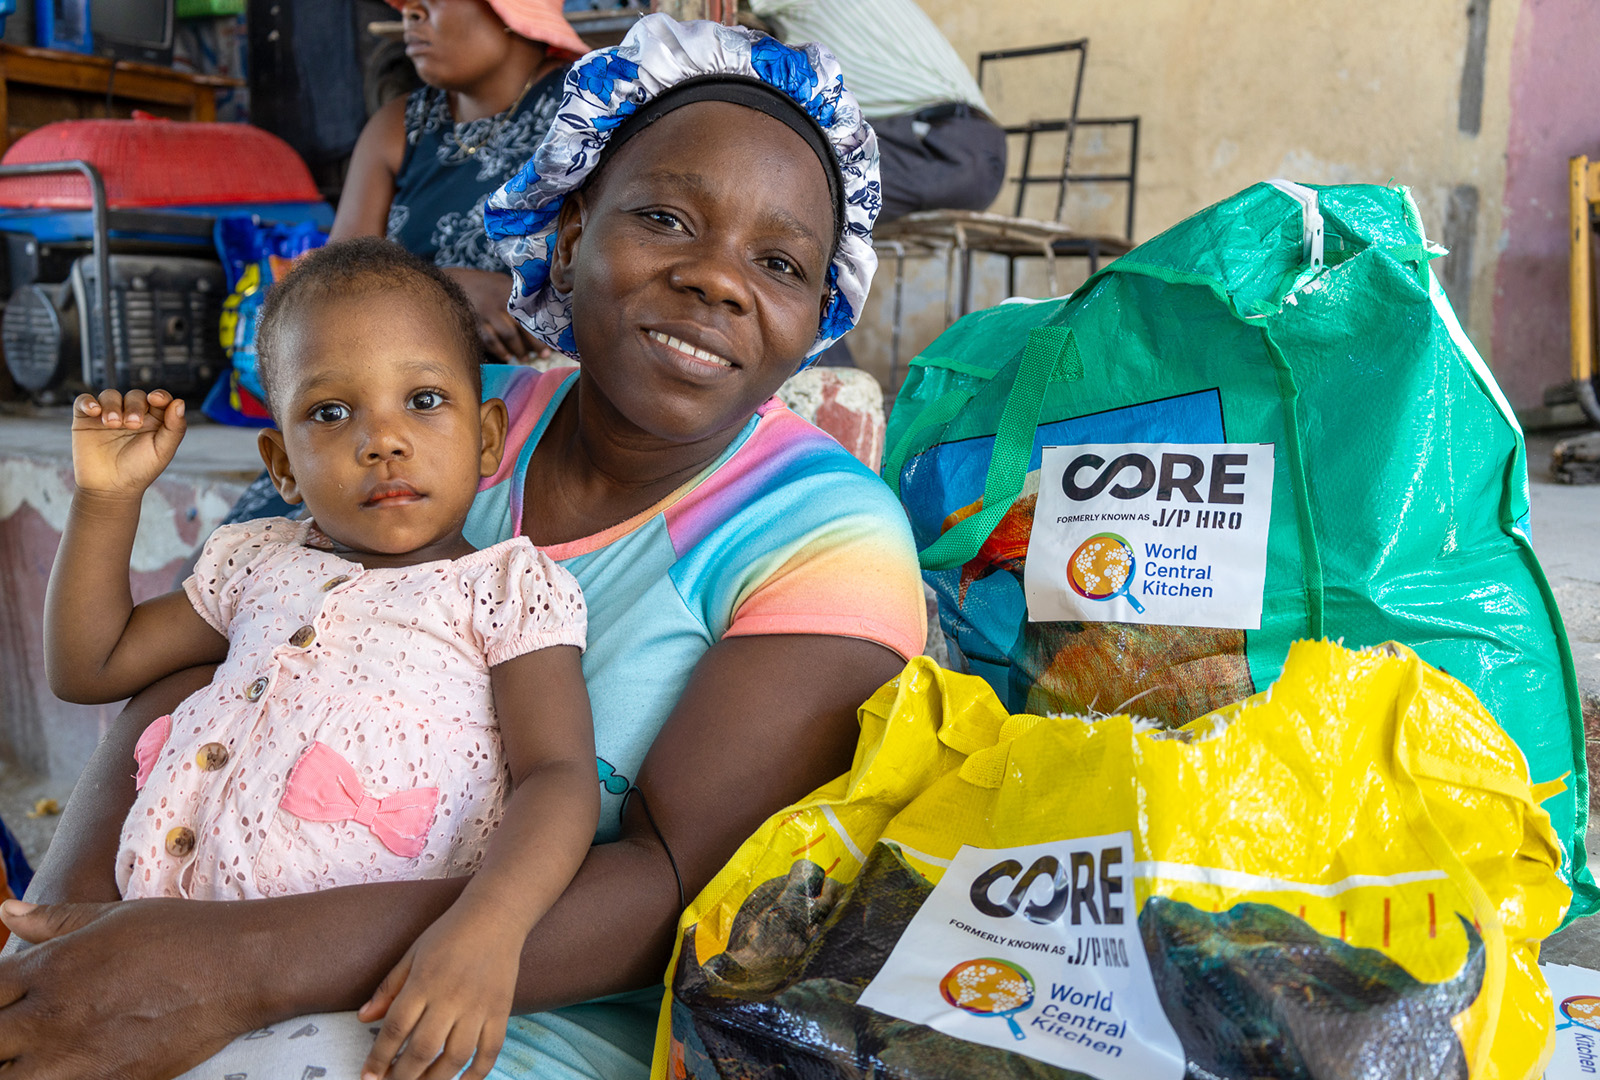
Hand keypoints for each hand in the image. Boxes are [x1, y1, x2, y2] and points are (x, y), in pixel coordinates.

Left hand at [0, 898, 244, 1078]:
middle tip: (21, 1032)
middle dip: (0, 1038)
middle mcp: (52, 1016)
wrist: (236, 968)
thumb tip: (7, 911)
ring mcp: (76, 1058)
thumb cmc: (177, 934)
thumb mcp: (112, 916)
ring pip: (10, 1079)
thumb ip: (53, 920)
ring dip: (17, 1067)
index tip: (9, 999)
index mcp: (49, 969)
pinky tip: (71, 1067)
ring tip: (41, 1055)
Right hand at [70, 389, 185, 499]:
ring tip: (112, 424)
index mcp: (154, 420)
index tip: (155, 399)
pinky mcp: (86, 419)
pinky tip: (94, 410)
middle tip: (131, 425)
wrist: (109, 488)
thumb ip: (175, 427)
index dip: (159, 395)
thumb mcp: (162, 451)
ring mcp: (108, 415)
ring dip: (112, 405)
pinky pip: (84, 400)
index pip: (159, 399)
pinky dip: (88, 401)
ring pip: (110, 395)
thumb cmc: (139, 470)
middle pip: (135, 396)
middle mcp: (131, 414)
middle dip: (134, 406)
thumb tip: (180, 402)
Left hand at [357, 904, 520, 1079]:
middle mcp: (451, 997)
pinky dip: (476, 1074)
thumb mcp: (413, 954)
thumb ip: (389, 988)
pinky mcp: (501, 1010)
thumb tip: (364, 1019)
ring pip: (455, 1057)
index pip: (395, 1029)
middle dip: (402, 1077)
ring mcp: (479, 1006)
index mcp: (424, 982)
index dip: (378, 1058)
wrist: (497, 914)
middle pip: (423, 1049)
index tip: (367, 1077)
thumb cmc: (450, 933)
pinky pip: (490, 1051)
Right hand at [439, 267, 547, 362]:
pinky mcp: (473, 323)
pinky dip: (499, 350)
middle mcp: (499, 302)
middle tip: (543, 355)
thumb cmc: (486, 285)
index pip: (531, 312)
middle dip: (534, 343)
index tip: (552, 340)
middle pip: (521, 325)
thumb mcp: (504, 283)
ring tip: (525, 358)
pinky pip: (489, 340)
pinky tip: (507, 356)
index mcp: (510, 292)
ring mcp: (485, 313)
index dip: (542, 328)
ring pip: (507, 335)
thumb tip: (545, 314)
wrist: (455, 281)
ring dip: (518, 349)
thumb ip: (519, 296)